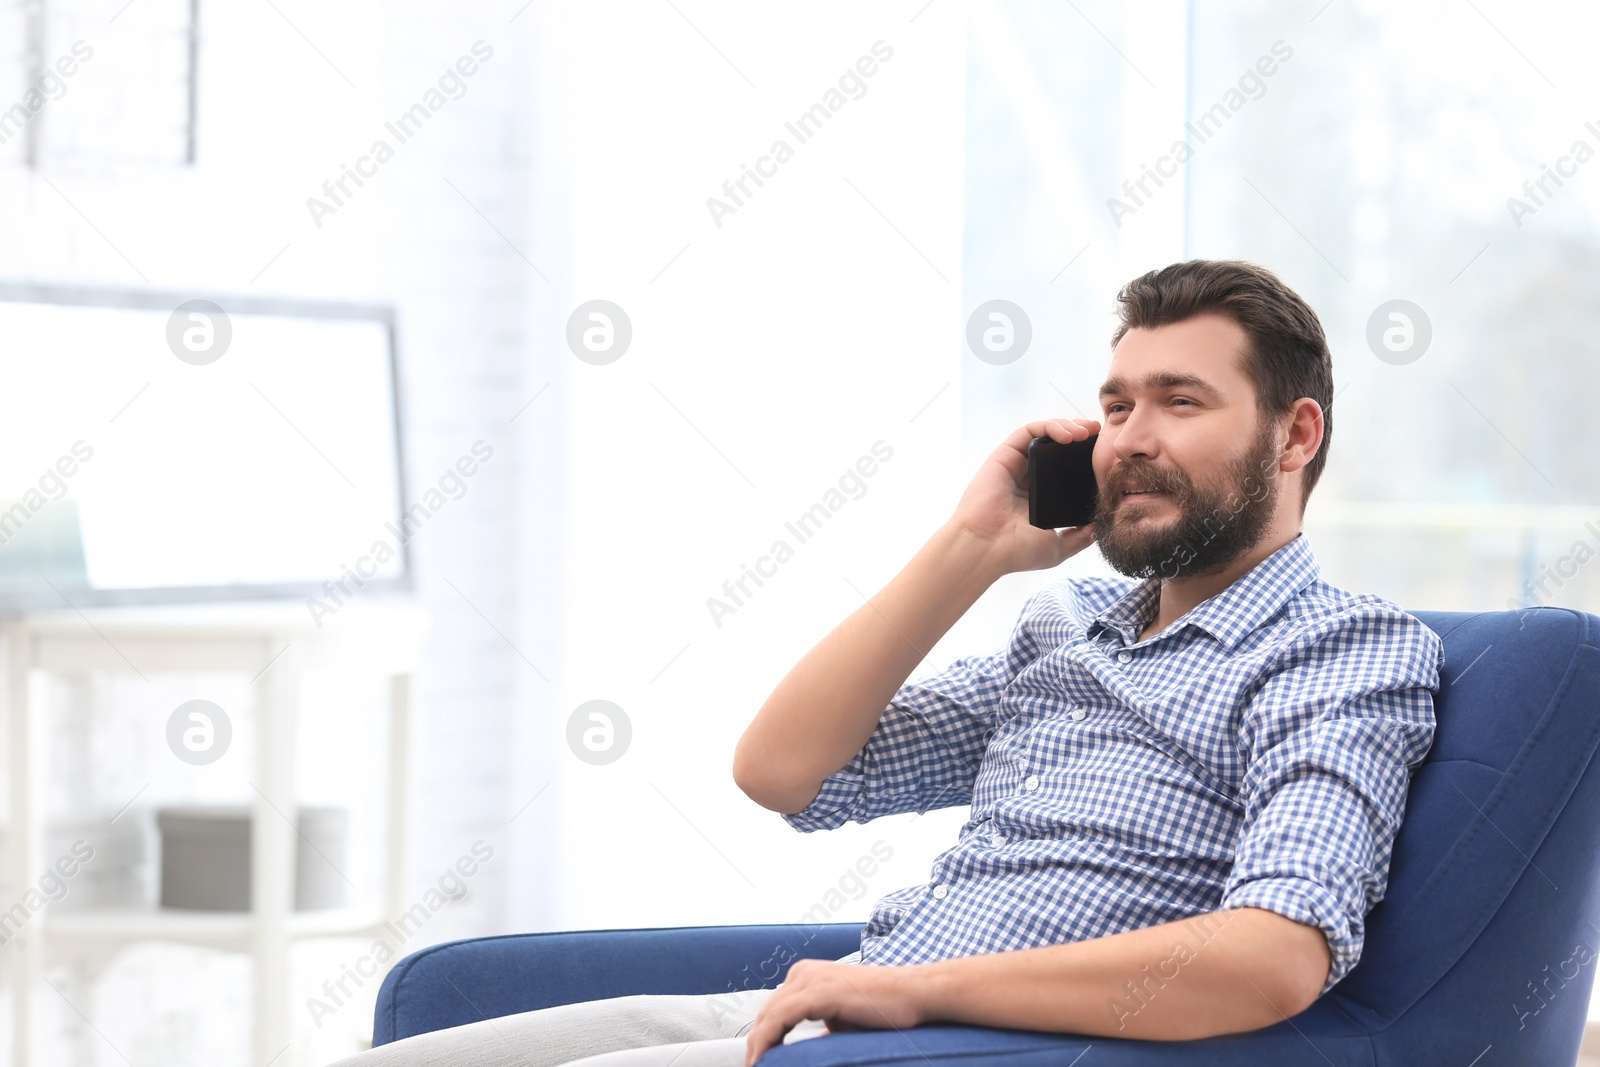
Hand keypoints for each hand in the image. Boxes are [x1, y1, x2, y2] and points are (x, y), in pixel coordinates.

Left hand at [744, 960, 923, 1065]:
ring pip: (768, 1017)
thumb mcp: (839, 1021)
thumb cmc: (882, 1009)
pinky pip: (780, 1018)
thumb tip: (798, 1055)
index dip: (763, 1039)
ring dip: (759, 1047)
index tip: (761, 1063)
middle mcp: (803, 973)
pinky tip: (764, 1060)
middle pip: (766, 1014)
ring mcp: (810, 979)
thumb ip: (815, 1031)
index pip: (774, 1011)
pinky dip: (767, 1041)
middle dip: (757, 1045)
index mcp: (806, 976)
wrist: (913, 994)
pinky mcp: (819, 992)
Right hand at [947, 417, 1100, 575]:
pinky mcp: (1004, 455)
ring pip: (1044, 435)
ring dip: (1067, 427)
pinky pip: (1029, 432)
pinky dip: (1050, 427)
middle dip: (1080, 436)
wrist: (987, 548)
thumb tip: (1099, 528)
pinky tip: (1068, 435)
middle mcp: (1027, 478)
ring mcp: (1015, 466)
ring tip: (1086, 433)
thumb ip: (1079, 538)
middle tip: (1100, 435)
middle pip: (1056, 448)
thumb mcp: (1057, 548)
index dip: (1085, 459)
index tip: (1105, 455)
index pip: (1065, 469)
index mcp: (1039, 497)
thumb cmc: (1016, 551)